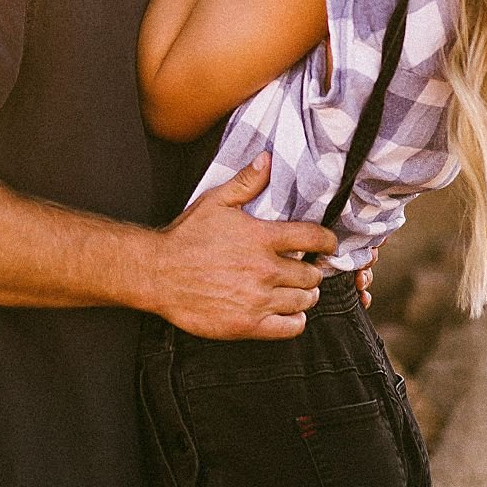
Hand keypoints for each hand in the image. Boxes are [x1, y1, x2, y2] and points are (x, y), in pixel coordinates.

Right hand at [153, 153, 336, 339]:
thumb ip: (245, 182)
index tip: (328, 245)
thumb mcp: (215, 202)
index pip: (313, 238)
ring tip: (299, 291)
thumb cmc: (185, 237)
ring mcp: (258, 299)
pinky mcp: (248, 324)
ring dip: (306, 295)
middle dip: (313, 271)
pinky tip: (289, 312)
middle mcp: (265, 269)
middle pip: (311, 274)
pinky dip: (296, 320)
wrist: (158, 273)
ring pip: (305, 300)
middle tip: (307, 270)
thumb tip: (267, 160)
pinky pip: (291, 326)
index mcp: (261, 238)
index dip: (327, 241)